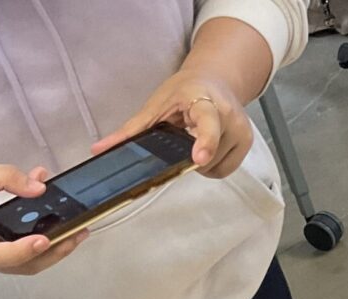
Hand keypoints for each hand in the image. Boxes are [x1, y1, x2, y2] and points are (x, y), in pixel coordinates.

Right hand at [0, 165, 87, 274]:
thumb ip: (3, 178)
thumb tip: (38, 187)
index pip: (0, 256)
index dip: (23, 251)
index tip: (43, 240)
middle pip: (23, 265)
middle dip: (55, 251)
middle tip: (79, 233)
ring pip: (26, 264)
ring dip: (54, 249)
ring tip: (76, 231)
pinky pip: (22, 255)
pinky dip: (41, 243)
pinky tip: (55, 225)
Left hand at [91, 69, 252, 178]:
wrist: (215, 80)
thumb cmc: (184, 91)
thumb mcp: (156, 105)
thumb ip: (131, 130)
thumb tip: (100, 149)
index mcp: (205, 100)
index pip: (209, 124)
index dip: (205, 143)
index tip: (198, 159)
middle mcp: (230, 116)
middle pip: (208, 155)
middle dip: (188, 156)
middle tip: (181, 138)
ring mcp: (242, 131)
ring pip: (217, 167)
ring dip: (201, 163)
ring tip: (193, 142)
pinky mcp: (247, 143)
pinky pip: (226, 169)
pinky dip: (212, 166)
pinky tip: (204, 150)